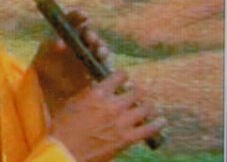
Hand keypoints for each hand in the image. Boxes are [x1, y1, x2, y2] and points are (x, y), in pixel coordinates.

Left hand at [32, 10, 111, 115]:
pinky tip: (105, 66)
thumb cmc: (42, 73)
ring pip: (100, 49)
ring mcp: (90, 57)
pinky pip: (105, 67)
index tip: (83, 16)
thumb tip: (60, 42)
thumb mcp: (41, 60)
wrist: (48, 95)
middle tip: (89, 38)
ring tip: (98, 53)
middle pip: (90, 35)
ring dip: (101, 49)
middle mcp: (80, 44)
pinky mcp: (96, 72)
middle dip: (91, 35)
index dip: (79, 16)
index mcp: (66, 35)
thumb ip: (49, 49)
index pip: (74, 20)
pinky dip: (108, 66)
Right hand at [51, 70, 166, 161]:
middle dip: (138, 91)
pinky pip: (149, 129)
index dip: (124, 76)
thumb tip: (98, 88)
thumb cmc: (64, 128)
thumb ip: (88, 94)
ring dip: (149, 106)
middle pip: (136, 92)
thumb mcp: (72, 104)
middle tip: (139, 92)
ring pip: (145, 108)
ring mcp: (121, 122)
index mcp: (98, 94)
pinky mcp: (126, 139)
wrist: (66, 151)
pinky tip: (162, 121)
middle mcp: (112, 105)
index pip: (119, 77)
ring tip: (150, 106)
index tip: (125, 77)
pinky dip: (158, 124)